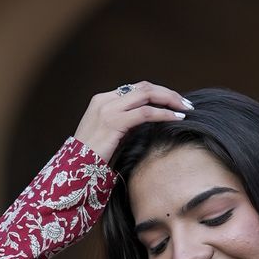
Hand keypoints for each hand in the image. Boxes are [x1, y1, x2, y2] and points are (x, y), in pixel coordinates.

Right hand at [74, 81, 193, 164]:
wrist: (72, 171)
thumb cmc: (92, 159)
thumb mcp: (111, 136)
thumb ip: (126, 125)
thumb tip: (151, 121)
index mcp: (102, 100)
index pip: (136, 89)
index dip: (158, 93)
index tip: (174, 103)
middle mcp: (105, 100)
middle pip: (144, 87)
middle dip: (168, 93)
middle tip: (186, 104)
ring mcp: (108, 109)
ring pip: (146, 94)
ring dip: (169, 100)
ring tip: (185, 109)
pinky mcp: (113, 122)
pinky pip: (145, 112)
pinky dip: (163, 113)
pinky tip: (176, 118)